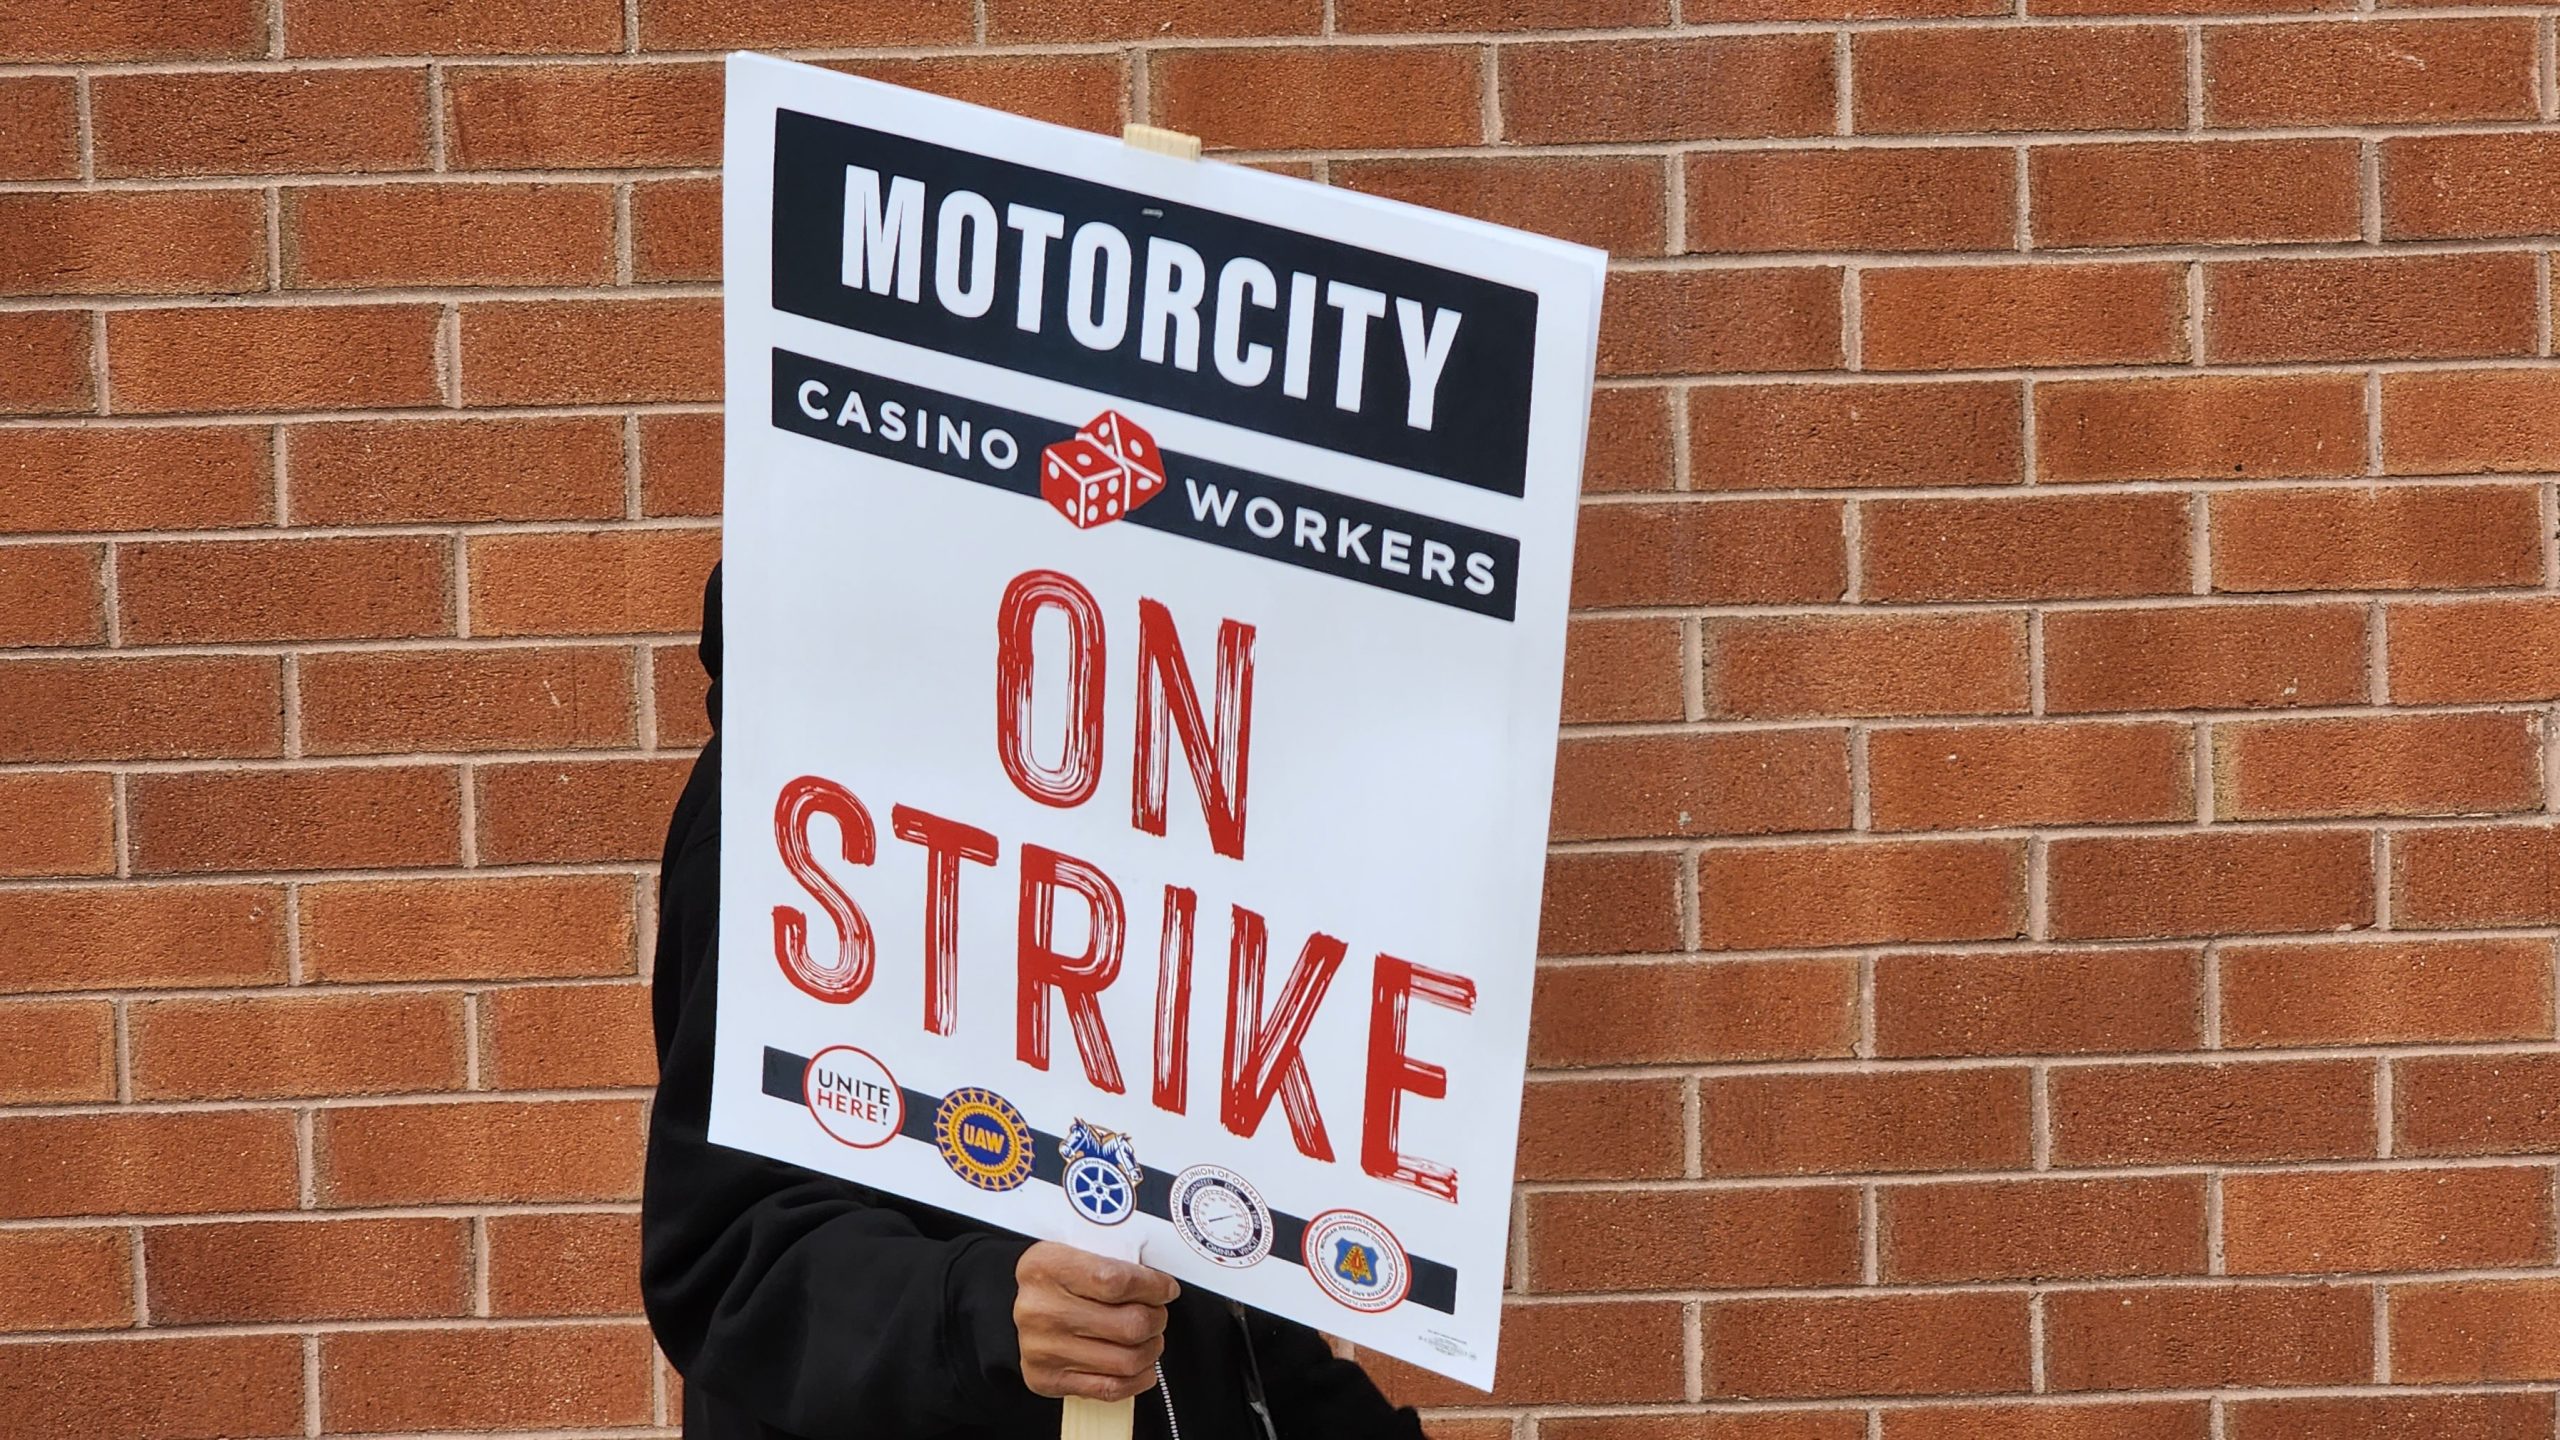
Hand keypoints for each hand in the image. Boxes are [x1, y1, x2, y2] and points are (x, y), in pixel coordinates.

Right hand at [1014, 1241, 1180, 1401]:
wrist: (1011, 1306)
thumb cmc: (1054, 1278)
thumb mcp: (1073, 1249)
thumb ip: (1113, 1259)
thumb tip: (1159, 1282)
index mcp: (1047, 1267)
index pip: (1117, 1281)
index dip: (1153, 1287)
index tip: (1166, 1288)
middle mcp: (1041, 1309)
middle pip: (1129, 1325)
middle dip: (1157, 1319)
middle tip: (1157, 1313)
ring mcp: (1043, 1348)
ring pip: (1127, 1360)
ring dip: (1151, 1349)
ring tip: (1149, 1338)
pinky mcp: (1047, 1378)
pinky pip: (1110, 1388)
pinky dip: (1138, 1379)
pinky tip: (1143, 1367)